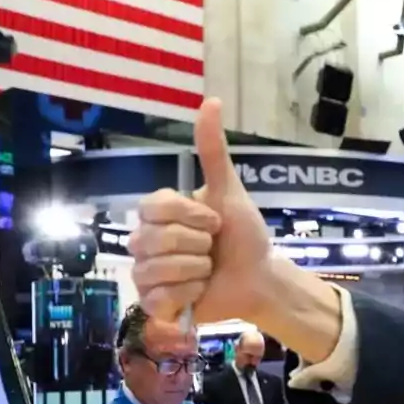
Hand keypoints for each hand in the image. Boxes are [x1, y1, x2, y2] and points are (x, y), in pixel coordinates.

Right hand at [129, 97, 272, 324]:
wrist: (258, 278)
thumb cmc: (243, 235)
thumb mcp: (230, 191)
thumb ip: (213, 151)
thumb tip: (212, 101)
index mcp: (159, 212)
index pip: (154, 206)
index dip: (191, 216)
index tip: (214, 222)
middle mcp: (145, 239)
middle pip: (154, 239)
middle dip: (197, 246)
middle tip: (212, 250)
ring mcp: (146, 272)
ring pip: (155, 269)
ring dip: (195, 272)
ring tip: (207, 272)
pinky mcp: (154, 303)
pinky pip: (158, 298)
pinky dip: (187, 295)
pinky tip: (198, 293)